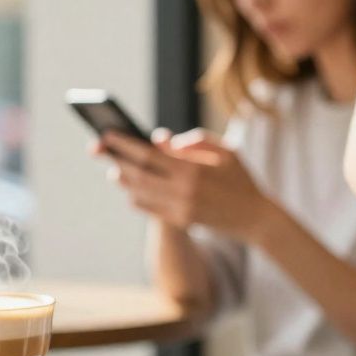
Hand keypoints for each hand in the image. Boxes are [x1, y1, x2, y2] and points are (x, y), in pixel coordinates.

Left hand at [92, 128, 273, 242]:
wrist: (256, 218)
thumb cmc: (242, 180)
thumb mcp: (226, 152)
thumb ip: (196, 140)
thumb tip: (163, 139)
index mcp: (193, 170)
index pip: (149, 155)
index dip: (125, 144)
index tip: (108, 134)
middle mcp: (183, 191)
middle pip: (137, 174)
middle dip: (115, 159)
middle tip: (99, 147)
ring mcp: (180, 209)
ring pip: (138, 193)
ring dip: (123, 179)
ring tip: (115, 168)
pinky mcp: (180, 222)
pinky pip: (148, 208)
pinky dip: (136, 196)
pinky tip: (132, 188)